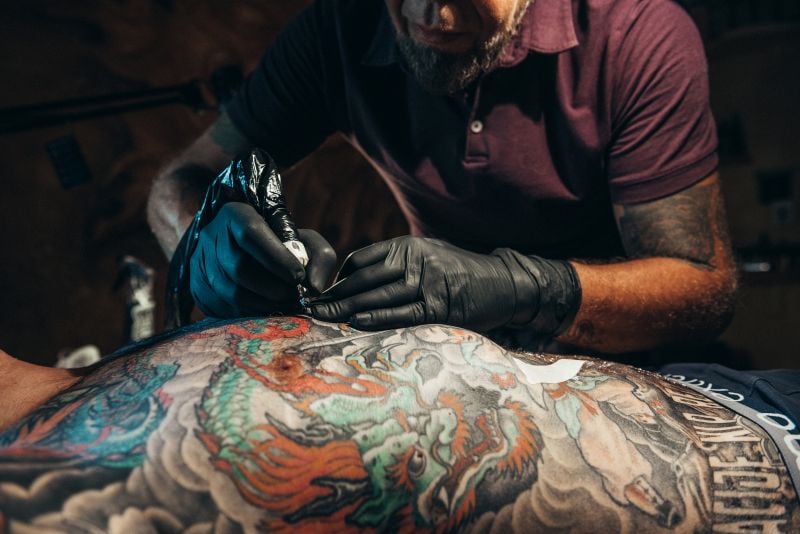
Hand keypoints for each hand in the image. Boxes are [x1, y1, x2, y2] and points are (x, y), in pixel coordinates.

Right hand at [189, 202, 335, 317]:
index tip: (298, 276)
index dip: (276, 258)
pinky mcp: (199, 290)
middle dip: (272, 287)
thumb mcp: (303, 238)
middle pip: (239, 268)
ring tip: (285, 305)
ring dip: (264, 304)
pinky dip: (250, 314)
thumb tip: (313, 287)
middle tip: (294, 296)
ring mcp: (201, 265)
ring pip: (231, 292)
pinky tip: (267, 311)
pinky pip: (224, 309)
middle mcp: (212, 237)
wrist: (239, 247)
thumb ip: (318, 256)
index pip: (250, 233)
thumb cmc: (281, 243)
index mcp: (235, 214)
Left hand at [309, 236, 521, 330]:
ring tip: (321, 318)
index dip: (337, 278)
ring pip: (377, 296)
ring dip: (345, 309)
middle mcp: (415, 259)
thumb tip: (358, 284)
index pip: (360, 260)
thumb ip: (397, 266)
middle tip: (308, 307)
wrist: (505, 283)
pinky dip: (375, 317)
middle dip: (333, 296)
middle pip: (362, 279)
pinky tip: (354, 322)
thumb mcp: (427, 257)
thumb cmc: (462, 273)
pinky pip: (401, 313)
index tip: (321, 293)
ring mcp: (427, 282)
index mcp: (407, 246)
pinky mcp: (439, 306)